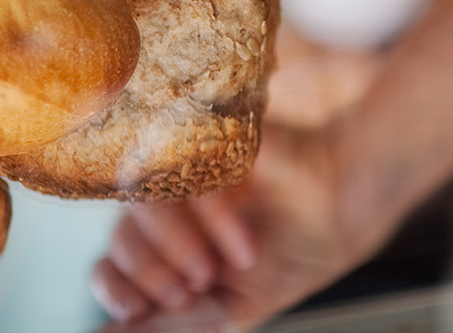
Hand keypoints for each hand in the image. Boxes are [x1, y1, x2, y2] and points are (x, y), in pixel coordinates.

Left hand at [89, 123, 399, 328]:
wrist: (343, 214)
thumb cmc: (291, 258)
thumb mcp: (235, 306)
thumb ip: (176, 322)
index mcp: (167, 255)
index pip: (109, 266)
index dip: (113, 287)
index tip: (133, 309)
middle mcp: (167, 211)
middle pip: (121, 236)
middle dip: (151, 272)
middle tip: (193, 287)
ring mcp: (183, 171)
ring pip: (141, 198)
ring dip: (176, 244)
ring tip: (219, 267)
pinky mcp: (206, 139)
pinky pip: (182, 170)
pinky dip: (210, 215)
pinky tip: (241, 243)